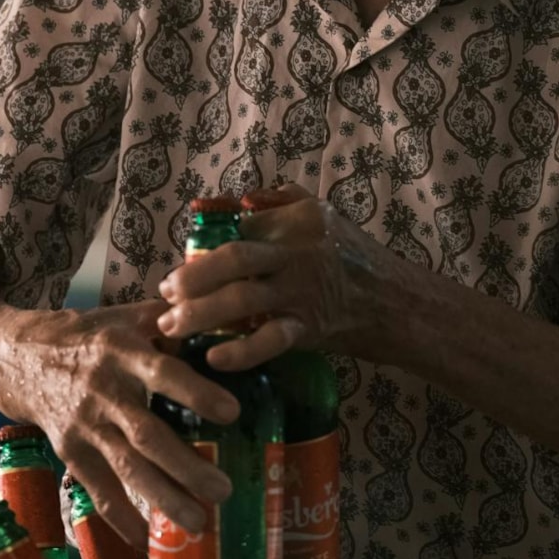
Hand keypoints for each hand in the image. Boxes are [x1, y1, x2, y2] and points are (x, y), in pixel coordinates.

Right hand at [0, 300, 241, 539]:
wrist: (15, 357)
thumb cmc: (83, 334)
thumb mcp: (123, 315)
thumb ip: (169, 318)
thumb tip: (217, 314)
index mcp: (121, 352)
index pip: (162, 373)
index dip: (196, 392)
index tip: (233, 413)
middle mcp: (103, 391)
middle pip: (147, 435)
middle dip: (187, 466)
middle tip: (224, 491)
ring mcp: (84, 425)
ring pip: (126, 468)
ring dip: (163, 499)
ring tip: (199, 524)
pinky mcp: (70, 451)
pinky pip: (98, 489)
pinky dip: (122, 518)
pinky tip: (148, 540)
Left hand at [157, 185, 388, 372]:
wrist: (395, 301)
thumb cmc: (354, 255)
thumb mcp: (323, 213)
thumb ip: (281, 200)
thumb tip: (236, 202)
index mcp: (295, 219)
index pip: (235, 229)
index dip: (199, 251)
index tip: (176, 272)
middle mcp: (296, 251)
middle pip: (232, 257)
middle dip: (190, 278)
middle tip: (163, 295)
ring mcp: (302, 290)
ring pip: (242, 298)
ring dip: (199, 314)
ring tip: (171, 329)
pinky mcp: (309, 327)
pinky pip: (269, 340)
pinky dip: (240, 351)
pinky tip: (213, 357)